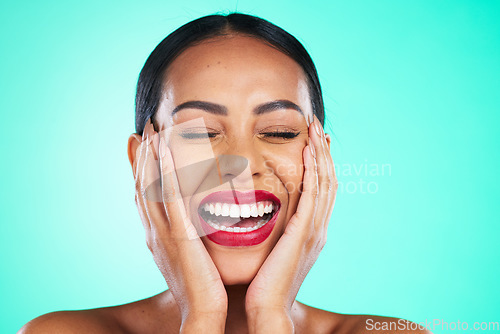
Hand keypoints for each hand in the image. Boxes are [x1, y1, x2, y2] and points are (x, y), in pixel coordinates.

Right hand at [133, 119, 226, 331]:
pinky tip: (166, 151)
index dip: (140, 169)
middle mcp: (154, 230)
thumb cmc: (201, 288)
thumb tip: (192, 224)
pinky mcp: (180, 235)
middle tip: (140, 130)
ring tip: (150, 130)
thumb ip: (188, 238)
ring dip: (150, 157)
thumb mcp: (189, 257)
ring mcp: (164, 232)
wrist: (202, 313)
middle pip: (142, 185)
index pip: (144, 195)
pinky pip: (170, 198)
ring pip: (151, 186)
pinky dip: (165, 173)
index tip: (140, 145)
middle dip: (140, 157)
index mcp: (157, 235)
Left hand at [245, 116, 337, 331]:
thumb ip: (276, 233)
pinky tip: (308, 152)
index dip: (321, 164)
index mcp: (312, 232)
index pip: (321, 190)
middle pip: (328, 181)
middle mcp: (319, 228)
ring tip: (315, 130)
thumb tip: (264, 216)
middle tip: (319, 127)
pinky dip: (313, 171)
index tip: (316, 142)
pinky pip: (312, 194)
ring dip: (320, 154)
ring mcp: (314, 230)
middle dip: (324, 152)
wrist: (268, 309)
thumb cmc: (265, 284)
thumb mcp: (275, 252)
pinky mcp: (304, 232)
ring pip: (324, 182)